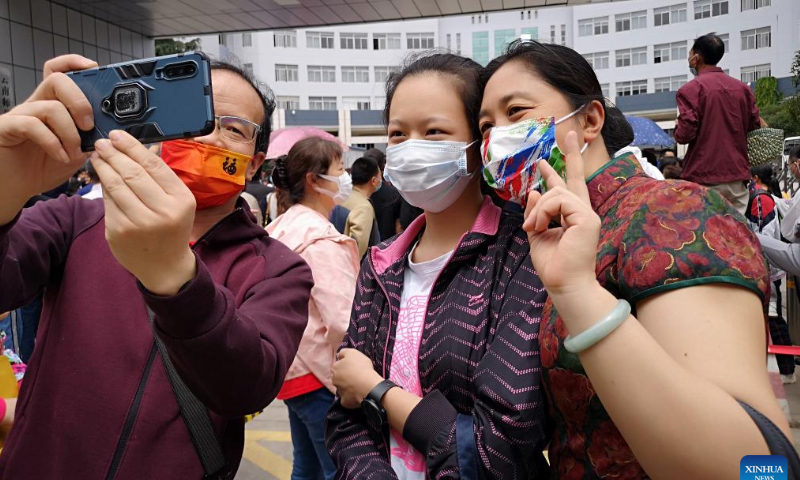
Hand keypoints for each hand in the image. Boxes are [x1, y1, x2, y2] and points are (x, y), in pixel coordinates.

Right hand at [0, 55, 96, 223]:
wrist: (14, 187)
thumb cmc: (43, 167)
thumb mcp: (77, 152)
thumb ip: (91, 139)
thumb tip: (114, 132)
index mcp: (53, 105)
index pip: (60, 72)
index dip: (74, 63)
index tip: (95, 69)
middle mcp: (36, 105)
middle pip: (57, 80)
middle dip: (80, 101)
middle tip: (89, 126)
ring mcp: (21, 115)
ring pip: (50, 106)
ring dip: (70, 132)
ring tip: (74, 153)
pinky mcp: (6, 128)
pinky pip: (31, 124)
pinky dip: (52, 142)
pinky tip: (60, 156)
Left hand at [91, 130, 196, 295]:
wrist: (165, 266)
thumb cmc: (172, 228)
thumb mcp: (179, 203)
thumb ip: (161, 179)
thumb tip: (134, 149)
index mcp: (181, 201)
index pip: (154, 165)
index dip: (132, 147)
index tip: (117, 135)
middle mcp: (162, 212)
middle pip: (132, 173)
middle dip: (114, 154)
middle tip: (102, 142)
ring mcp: (138, 224)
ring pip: (115, 186)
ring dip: (103, 166)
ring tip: (98, 156)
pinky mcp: (119, 232)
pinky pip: (108, 202)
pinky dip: (103, 187)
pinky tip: (102, 177)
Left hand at [332, 348, 382, 408]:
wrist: (369, 386)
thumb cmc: (361, 367)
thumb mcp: (353, 353)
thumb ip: (343, 352)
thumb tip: (339, 356)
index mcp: (335, 368)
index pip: (338, 366)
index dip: (346, 366)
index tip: (355, 367)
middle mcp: (334, 380)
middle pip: (339, 378)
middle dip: (345, 377)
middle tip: (356, 376)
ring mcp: (339, 392)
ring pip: (342, 389)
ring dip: (348, 387)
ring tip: (359, 385)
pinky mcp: (344, 402)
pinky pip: (346, 400)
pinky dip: (351, 398)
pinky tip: (358, 395)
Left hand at [523, 131, 601, 298]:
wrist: (564, 285)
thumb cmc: (553, 266)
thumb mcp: (537, 234)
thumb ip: (536, 212)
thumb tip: (534, 189)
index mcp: (572, 216)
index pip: (569, 187)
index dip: (561, 169)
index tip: (552, 154)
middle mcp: (583, 212)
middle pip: (575, 178)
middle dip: (570, 154)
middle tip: (568, 132)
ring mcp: (587, 214)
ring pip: (555, 192)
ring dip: (538, 210)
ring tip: (534, 227)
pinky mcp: (586, 218)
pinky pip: (558, 201)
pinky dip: (543, 213)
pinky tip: (540, 227)